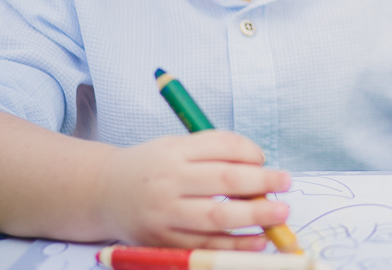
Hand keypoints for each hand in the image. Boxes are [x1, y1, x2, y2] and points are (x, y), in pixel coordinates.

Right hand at [98, 130, 290, 248]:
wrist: (105, 193)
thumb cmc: (153, 166)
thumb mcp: (176, 146)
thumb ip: (214, 151)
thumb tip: (260, 164)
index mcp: (174, 151)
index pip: (222, 147)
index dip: (251, 152)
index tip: (266, 160)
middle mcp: (168, 181)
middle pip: (223, 181)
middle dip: (261, 182)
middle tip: (286, 183)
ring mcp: (164, 214)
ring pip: (216, 217)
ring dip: (255, 217)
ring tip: (280, 215)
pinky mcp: (162, 241)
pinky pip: (205, 246)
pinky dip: (234, 246)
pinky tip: (257, 242)